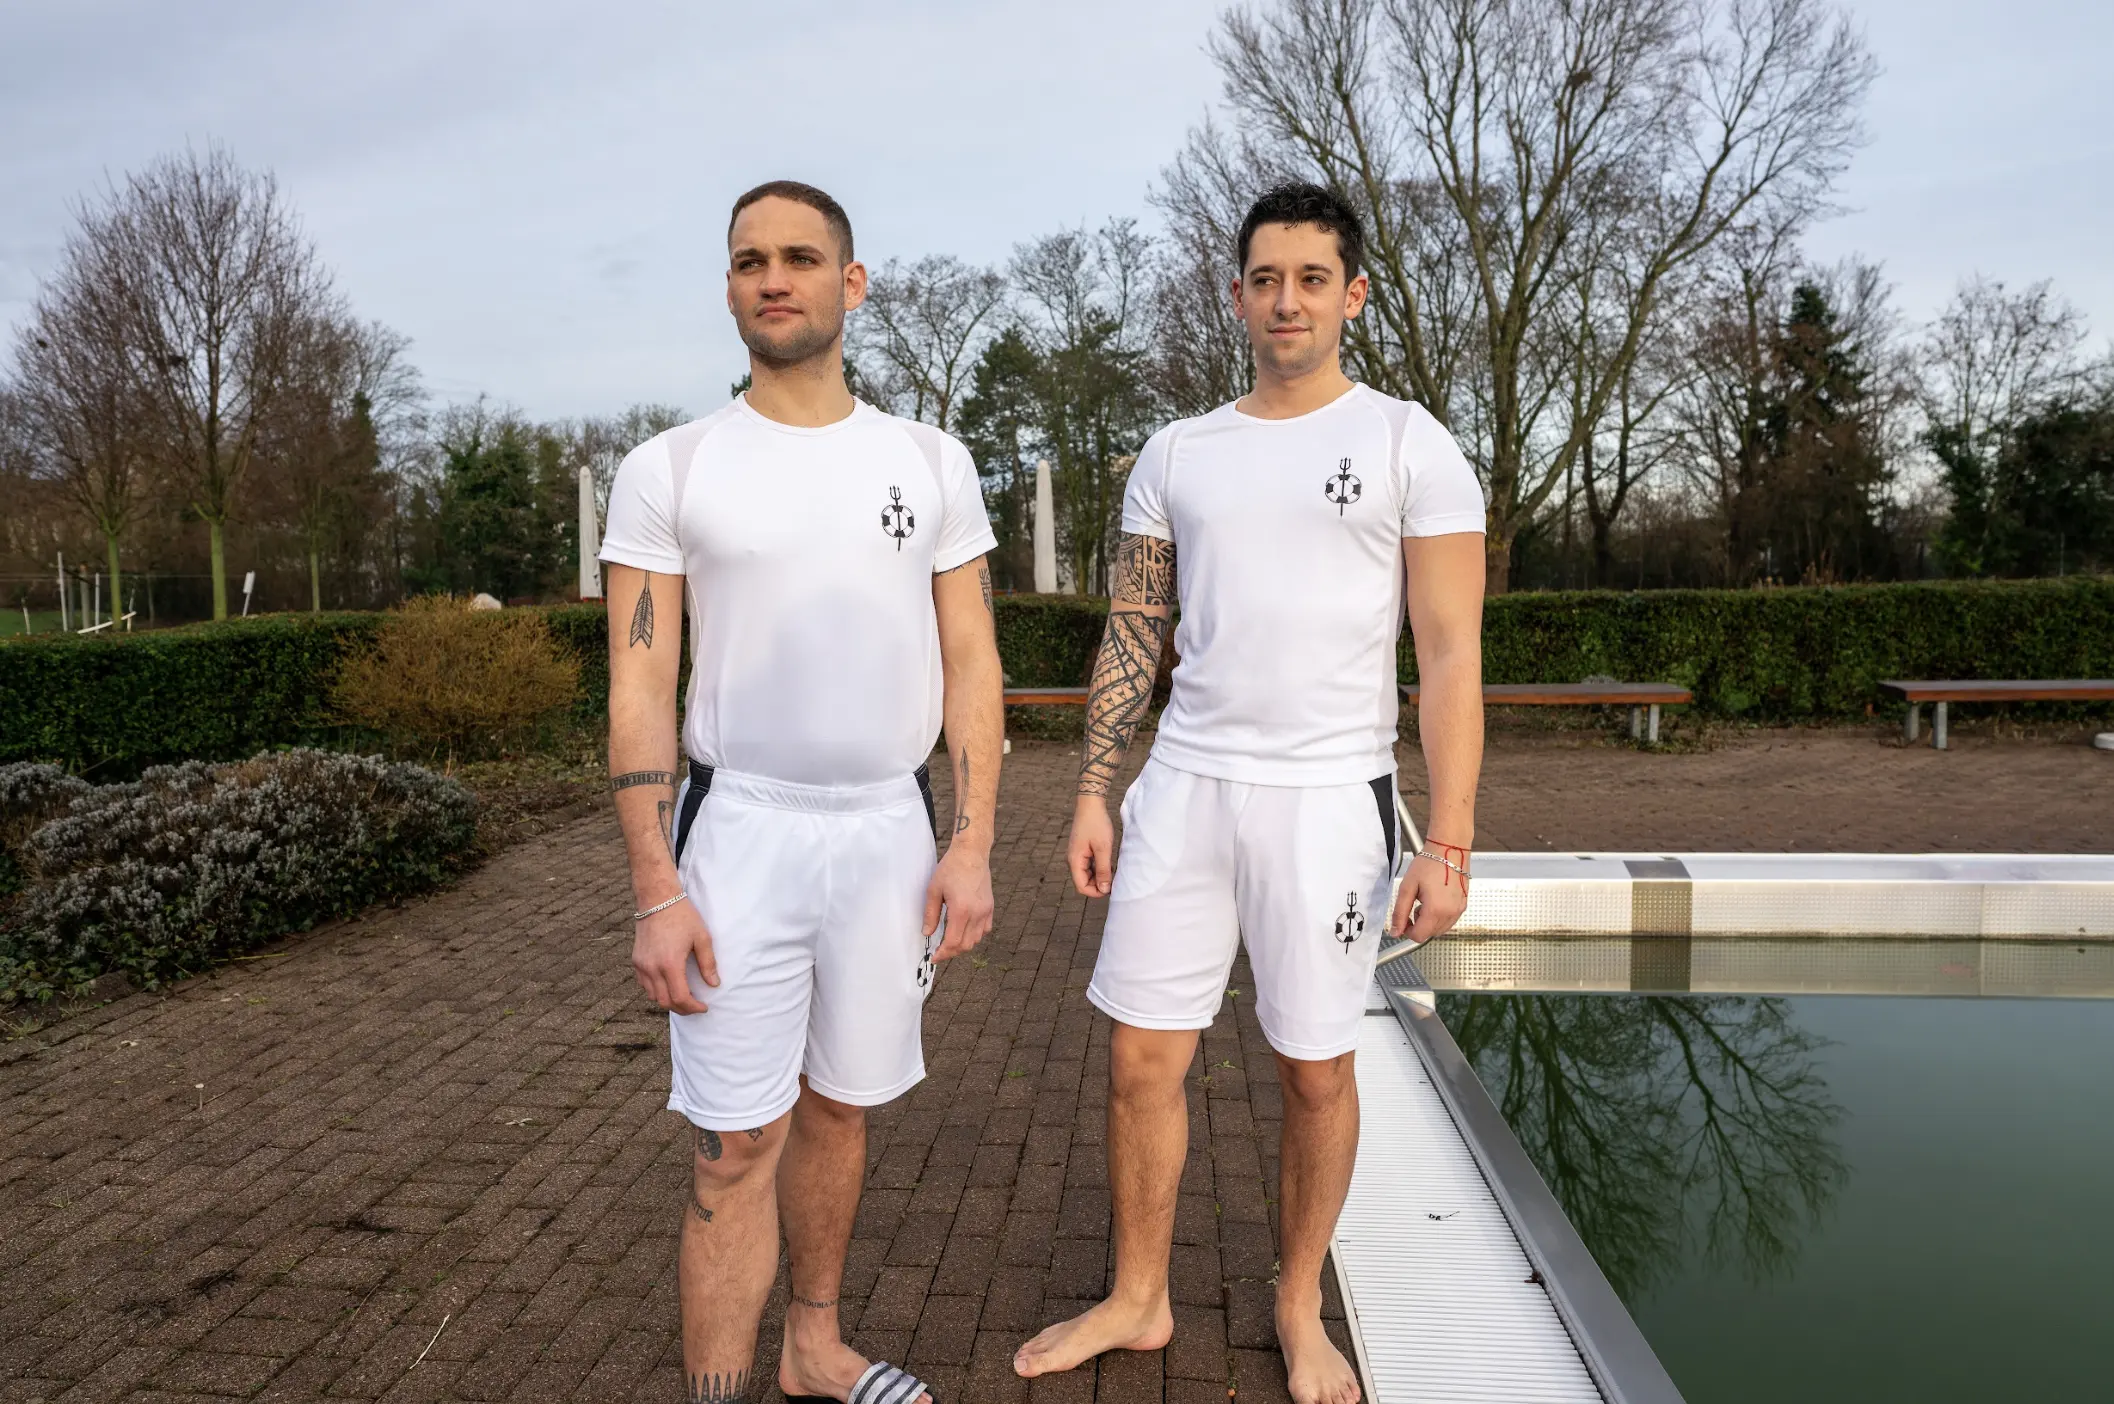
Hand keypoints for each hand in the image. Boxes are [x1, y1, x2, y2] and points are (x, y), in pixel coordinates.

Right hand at [632, 898, 717, 1013]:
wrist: (658, 899)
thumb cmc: (682, 916)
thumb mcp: (702, 938)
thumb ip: (707, 964)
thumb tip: (714, 984)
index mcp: (670, 964)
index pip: (680, 998)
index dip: (693, 1007)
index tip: (704, 1007)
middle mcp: (652, 968)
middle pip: (665, 1002)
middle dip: (682, 1008)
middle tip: (695, 1005)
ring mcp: (641, 965)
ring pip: (653, 996)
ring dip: (668, 1000)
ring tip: (683, 995)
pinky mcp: (636, 961)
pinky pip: (644, 985)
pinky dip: (656, 990)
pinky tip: (668, 984)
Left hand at [924, 843, 993, 960]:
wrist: (971, 853)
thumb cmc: (951, 868)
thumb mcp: (934, 890)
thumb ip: (930, 915)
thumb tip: (927, 933)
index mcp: (961, 910)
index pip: (953, 942)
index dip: (943, 953)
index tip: (934, 957)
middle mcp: (977, 913)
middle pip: (965, 945)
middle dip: (951, 952)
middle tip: (939, 951)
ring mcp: (986, 911)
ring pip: (976, 940)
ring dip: (963, 944)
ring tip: (950, 941)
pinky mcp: (990, 907)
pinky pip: (985, 930)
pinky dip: (974, 935)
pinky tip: (964, 930)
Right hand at [1068, 795, 1116, 897]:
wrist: (1090, 804)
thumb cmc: (1096, 824)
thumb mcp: (1103, 848)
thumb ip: (1103, 870)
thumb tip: (1104, 889)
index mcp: (1074, 861)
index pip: (1081, 887)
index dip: (1096, 892)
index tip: (1111, 889)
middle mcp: (1073, 860)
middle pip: (1083, 882)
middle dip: (1098, 884)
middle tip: (1114, 879)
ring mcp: (1076, 854)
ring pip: (1087, 874)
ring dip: (1099, 876)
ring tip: (1113, 869)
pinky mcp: (1081, 850)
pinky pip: (1088, 865)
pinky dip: (1098, 867)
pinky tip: (1108, 861)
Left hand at [1388, 854, 1469, 943]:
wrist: (1449, 849)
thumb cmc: (1429, 863)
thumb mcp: (1407, 887)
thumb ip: (1399, 912)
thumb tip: (1395, 932)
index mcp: (1435, 910)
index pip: (1419, 937)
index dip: (1407, 931)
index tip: (1404, 920)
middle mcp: (1450, 913)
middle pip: (1429, 934)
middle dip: (1418, 925)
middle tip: (1414, 905)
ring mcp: (1459, 910)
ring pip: (1440, 930)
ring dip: (1429, 922)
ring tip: (1424, 901)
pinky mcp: (1463, 905)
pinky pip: (1449, 921)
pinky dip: (1439, 917)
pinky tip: (1435, 901)